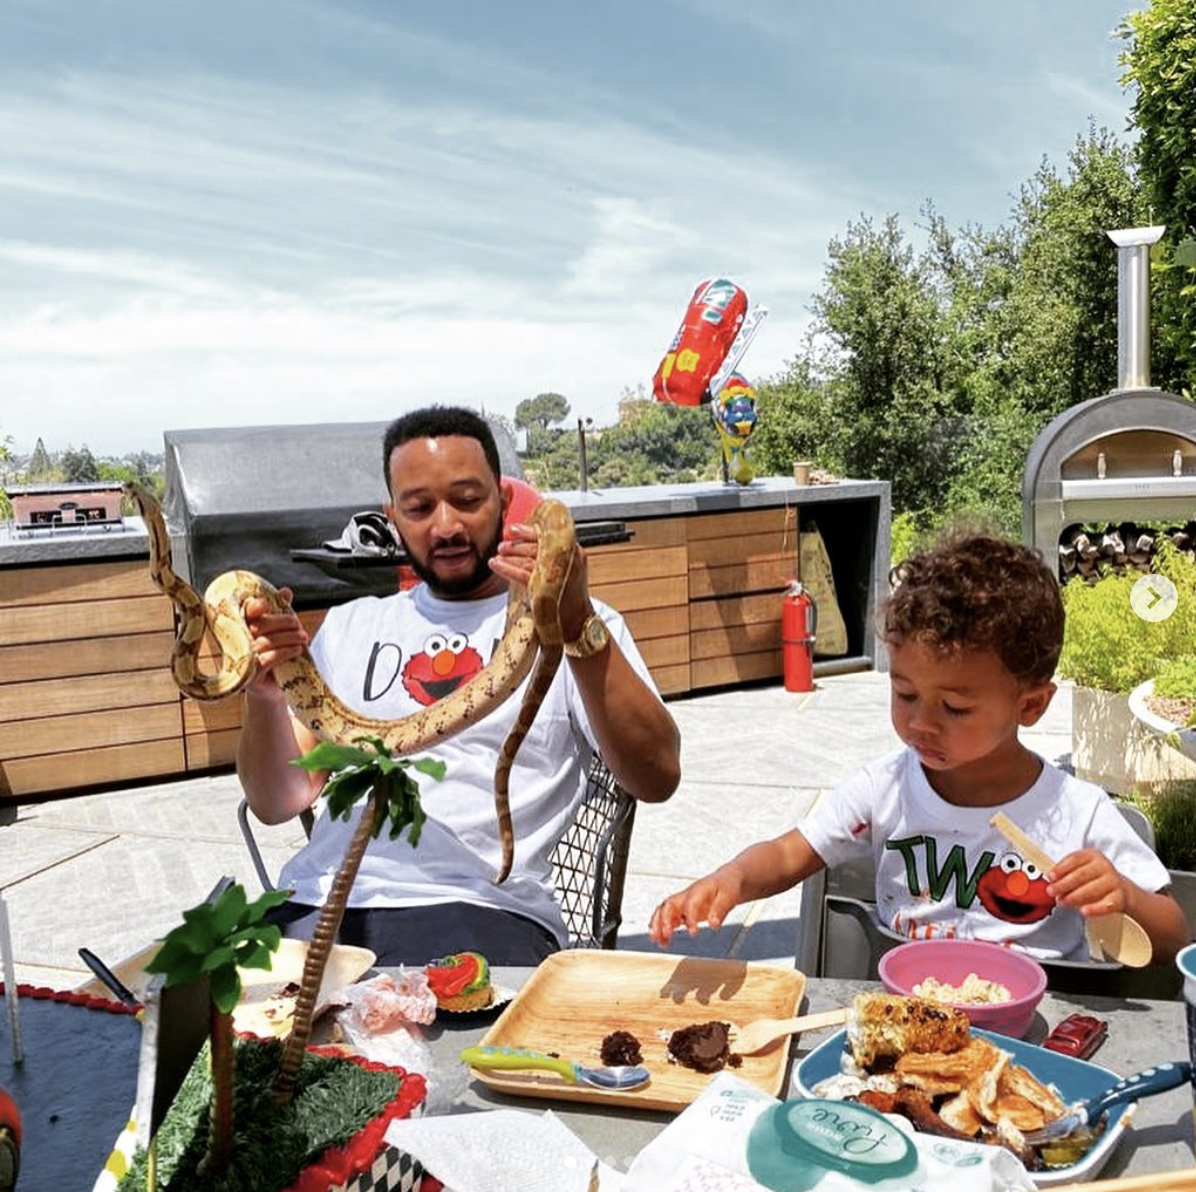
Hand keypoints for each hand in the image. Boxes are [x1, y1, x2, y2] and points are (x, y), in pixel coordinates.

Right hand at [242, 587, 307, 688]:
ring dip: (287, 638)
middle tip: (298, 624)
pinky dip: (284, 652)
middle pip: (258, 625)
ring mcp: (242, 660)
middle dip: (282, 622)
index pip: (243, 613)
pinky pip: (266, 660)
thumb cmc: (274, 655)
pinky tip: (297, 650)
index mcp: (242, 628)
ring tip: (303, 637)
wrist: (272, 688)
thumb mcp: (279, 632)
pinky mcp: (249, 676)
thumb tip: (286, 591)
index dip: (253, 606)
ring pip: (264, 642)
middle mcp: (237, 643)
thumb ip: (280, 611)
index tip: (266, 604)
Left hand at [493, 523, 590, 639]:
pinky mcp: (547, 589)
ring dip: (509, 555)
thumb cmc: (570, 596)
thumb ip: (554, 556)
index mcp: (576, 552)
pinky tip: (497, 565)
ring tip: (497, 556)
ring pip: (528, 559)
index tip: (513, 529)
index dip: (529, 531)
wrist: (578, 621)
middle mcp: (569, 561)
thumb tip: (528, 542)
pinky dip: (506, 568)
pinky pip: (522, 574)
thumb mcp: (568, 570)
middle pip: (537, 546)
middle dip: (516, 545)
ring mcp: (559, 575)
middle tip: (502, 546)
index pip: (550, 536)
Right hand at [648, 869, 744, 947]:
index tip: (694, 933)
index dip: (690, 918)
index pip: (690, 904)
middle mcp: (687, 895)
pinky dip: (662, 928)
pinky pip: (668, 918)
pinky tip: (662, 941)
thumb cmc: (727, 886)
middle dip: (664, 919)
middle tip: (666, 934)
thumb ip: (720, 910)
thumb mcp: (729, 897)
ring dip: (658, 924)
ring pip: (664, 910)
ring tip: (657, 940)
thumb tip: (713, 924)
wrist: (727, 879)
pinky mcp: (683, 909)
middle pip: (669, 905)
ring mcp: (683, 902)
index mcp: (699, 890)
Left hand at [1047, 848, 1129, 916]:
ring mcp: (1113, 881)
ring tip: (1063, 901)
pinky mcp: (1120, 898)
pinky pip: (1106, 904)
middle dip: (1063, 884)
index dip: (1060, 868)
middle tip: (1052, 891)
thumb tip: (1049, 880)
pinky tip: (1084, 911)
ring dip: (1074, 897)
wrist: (1121, 890)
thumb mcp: (1080, 869)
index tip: (1050, 876)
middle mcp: (1104, 866)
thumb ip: (1065, 873)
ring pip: (1092, 889)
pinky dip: (1094, 908)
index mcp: (1092, 856)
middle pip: (1081, 875)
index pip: (1074, 859)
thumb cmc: (1095, 878)